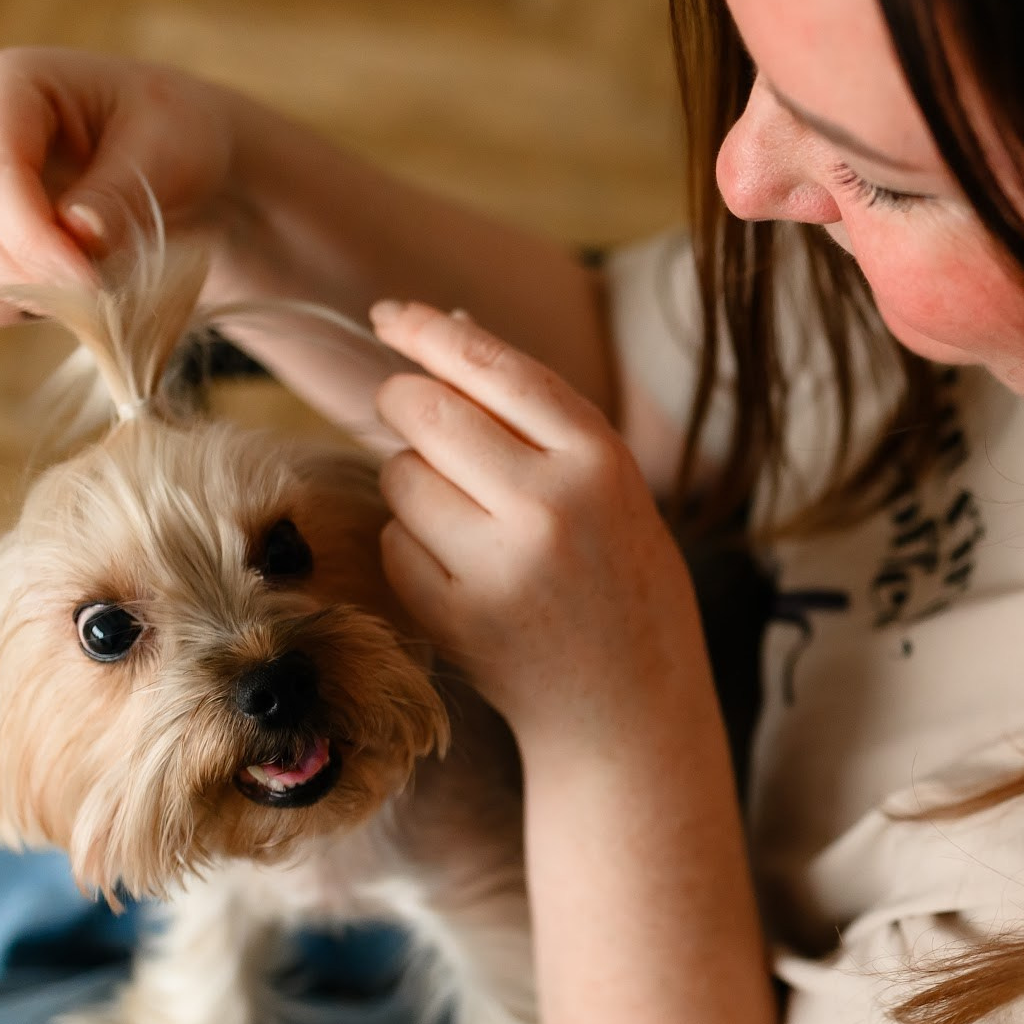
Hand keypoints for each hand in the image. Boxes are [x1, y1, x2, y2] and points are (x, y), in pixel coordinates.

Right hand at [0, 49, 237, 330]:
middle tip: (90, 299)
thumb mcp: (170, 152)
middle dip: (19, 276)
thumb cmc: (172, 139)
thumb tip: (77, 235)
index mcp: (2, 85)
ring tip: (58, 307)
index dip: (34, 240)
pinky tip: (27, 311)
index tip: (93, 283)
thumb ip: (121, 195)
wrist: (171, 163)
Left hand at [369, 302, 704, 752]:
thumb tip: (453, 324)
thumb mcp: (611, 488)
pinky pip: (395, 545)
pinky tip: (459, 573)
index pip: (495, 367)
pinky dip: (409, 548)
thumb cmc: (619, 582)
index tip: (391, 315)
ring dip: (410, 484)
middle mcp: (552, 506)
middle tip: (408, 417)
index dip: (432, 332)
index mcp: (600, 461)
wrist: (631, 708)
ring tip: (464, 522)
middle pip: (427, 413)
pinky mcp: (459, 618)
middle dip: (402, 404)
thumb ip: (540, 417)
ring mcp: (502, 566)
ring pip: (400, 477)